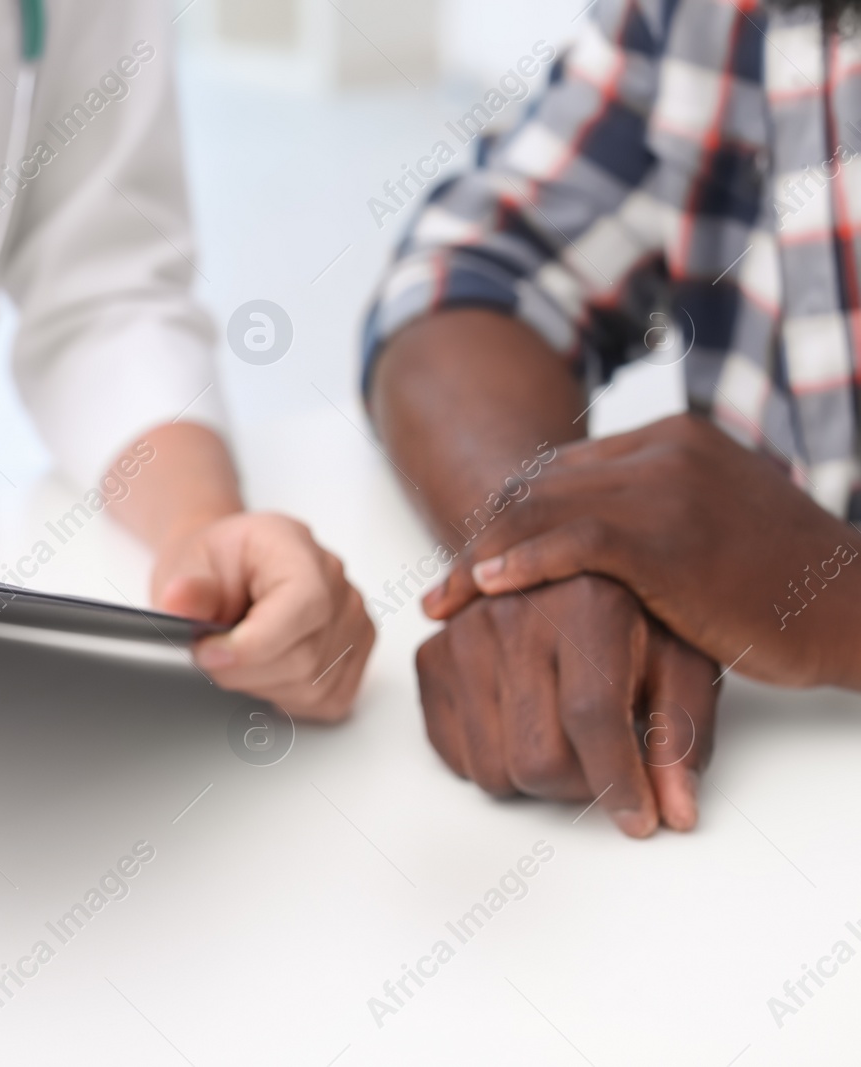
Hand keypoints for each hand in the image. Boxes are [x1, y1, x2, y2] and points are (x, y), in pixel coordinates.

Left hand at [152, 513, 374, 721]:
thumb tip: (180, 601)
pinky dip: (288, 697)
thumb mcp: (187, 564)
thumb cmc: (214, 564)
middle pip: (305, 656)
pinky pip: (327, 699)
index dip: (254, 645)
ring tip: (238, 656)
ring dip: (263, 685)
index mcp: (296, 548)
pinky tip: (264, 670)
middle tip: (210, 654)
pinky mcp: (355, 653)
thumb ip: (188, 588)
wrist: (228, 568)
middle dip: (245, 670)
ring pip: (314, 686)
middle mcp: (336, 582)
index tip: (207, 652)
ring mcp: (354, 619)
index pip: (304, 606)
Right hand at [418, 575, 717, 836]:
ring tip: (563, 739)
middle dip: (579, 787)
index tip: (638, 820)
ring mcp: (461, 636)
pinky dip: (492, 760)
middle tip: (603, 767)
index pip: (592, 717)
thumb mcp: (681, 660)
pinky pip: (453, 756)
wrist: (554, 561)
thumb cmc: (630, 615)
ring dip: (534, 778)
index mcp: (587, 604)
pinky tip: (522, 726)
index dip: (618, 783)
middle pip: (536, 758)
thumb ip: (682, 734)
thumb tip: (676, 812)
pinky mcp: (430, 658)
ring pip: (492, 769)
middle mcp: (512, 613)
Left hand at [424, 415, 860, 689]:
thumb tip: (580, 546)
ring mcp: (667, 487)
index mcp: (671, 438)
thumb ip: (649, 517)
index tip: (473, 563)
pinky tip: (489, 588)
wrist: (855, 608)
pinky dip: (522, 563)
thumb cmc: (783, 584)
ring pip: (543, 511)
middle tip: (444, 592)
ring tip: (447, 601)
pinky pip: (573, 541)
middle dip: (482, 539)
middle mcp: (664, 449)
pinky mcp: (670, 536)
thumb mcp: (708, 528)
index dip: (507, 520)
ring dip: (484, 559)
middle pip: (539, 487)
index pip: (558, 472)